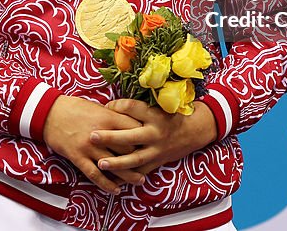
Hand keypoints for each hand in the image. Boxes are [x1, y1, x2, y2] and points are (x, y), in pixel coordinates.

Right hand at [42, 95, 146, 193]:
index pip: (134, 128)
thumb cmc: (73, 107)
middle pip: (127, 148)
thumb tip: (129, 123)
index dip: (144, 135)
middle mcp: (101, 134)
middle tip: (149, 163)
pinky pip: (95, 174)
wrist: (49, 112)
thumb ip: (112, 116)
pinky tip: (115, 190)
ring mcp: (89, 147)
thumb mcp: (96, 106)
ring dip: (129, 175)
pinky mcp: (78, 157)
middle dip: (140, 157)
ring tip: (140, 181)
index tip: (150, 141)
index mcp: (108, 117)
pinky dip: (106, 184)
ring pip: (114, 165)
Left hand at [90, 99, 216, 176]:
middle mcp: (155, 133)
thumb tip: (108, 106)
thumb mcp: (157, 105)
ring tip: (100, 163)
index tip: (105, 106)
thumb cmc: (169, 115)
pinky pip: (140, 172)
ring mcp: (156, 150)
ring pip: (135, 159)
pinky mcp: (156, 162)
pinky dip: (126, 178)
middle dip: (111, 137)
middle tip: (92, 136)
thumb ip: (135, 107)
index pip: (131, 108)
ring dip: (117, 163)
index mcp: (154, 115)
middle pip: (131, 136)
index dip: (116, 106)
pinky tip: (112, 182)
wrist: (193, 131)